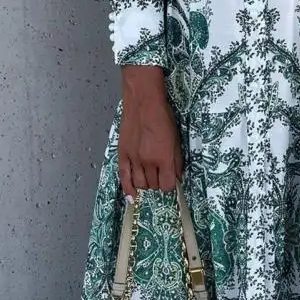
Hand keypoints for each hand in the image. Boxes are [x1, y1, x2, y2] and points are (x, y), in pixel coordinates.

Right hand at [118, 66, 183, 197]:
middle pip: (153, 185)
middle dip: (158, 183)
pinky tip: (131, 196)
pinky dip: (127, 189)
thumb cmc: (163, 117)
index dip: (169, 186)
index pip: (167, 185)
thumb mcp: (176, 139)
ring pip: (140, 184)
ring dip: (146, 185)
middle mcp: (148, 162)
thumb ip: (176, 160)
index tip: (170, 182)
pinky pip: (123, 177)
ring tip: (149, 179)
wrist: (143, 103)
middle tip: (160, 176)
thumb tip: (176, 177)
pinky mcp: (123, 154)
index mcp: (164, 158)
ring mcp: (134, 159)